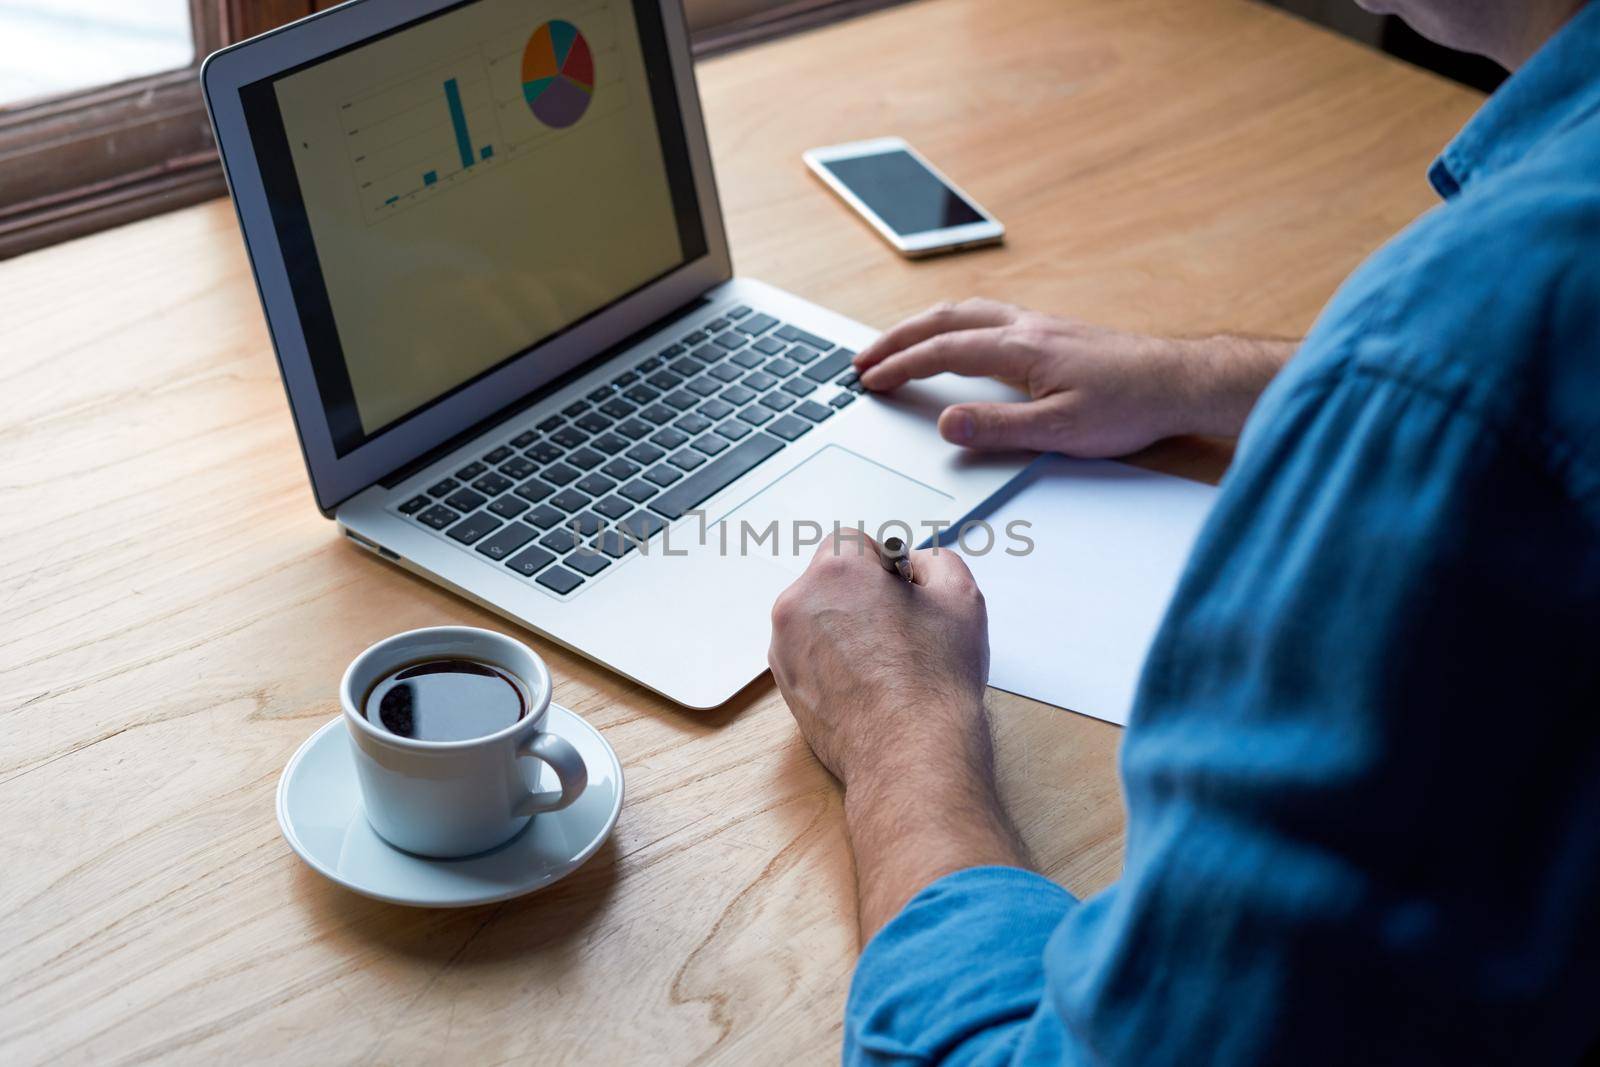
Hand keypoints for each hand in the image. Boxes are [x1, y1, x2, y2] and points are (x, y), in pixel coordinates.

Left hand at [768, 532, 989, 786]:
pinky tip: (867, 682)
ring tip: (886, 660)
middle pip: (830, 578)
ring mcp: (785, 646)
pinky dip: (832, 659)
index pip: (854, 542)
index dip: (884, 565)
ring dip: (845, 625)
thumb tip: (916, 564)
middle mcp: (798, 604)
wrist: (910, 754)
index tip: (902, 591)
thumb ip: (937, 561)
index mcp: (836, 573)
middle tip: (900, 627)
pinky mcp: (785, 683)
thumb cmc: (933, 685)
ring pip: (817, 616)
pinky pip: (808, 652)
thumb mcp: (961, 598)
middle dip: (861, 593)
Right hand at [853, 299, 1292, 455]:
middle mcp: (1025, 327)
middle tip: (864, 358)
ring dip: (924, 325)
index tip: (870, 379)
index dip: (901, 366)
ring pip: (966, 311)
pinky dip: (954, 322)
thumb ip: (999, 428)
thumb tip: (949, 425)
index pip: (943, 351)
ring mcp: (1039, 325)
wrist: (1179, 381)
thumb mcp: (1060, 430)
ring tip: (896, 343)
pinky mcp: (1053, 331)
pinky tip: (957, 336)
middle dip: (898, 338)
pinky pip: (987, 316)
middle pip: (945, 319)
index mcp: (1020, 349)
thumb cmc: (1129, 406)